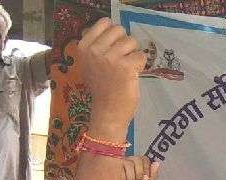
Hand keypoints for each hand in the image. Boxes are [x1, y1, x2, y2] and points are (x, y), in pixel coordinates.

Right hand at [78, 18, 145, 132]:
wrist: (107, 111)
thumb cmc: (101, 88)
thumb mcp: (89, 64)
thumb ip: (95, 46)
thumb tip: (108, 27)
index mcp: (84, 47)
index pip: (104, 23)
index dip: (114, 33)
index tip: (114, 46)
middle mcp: (95, 50)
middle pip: (120, 30)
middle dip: (125, 43)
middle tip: (123, 59)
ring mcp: (110, 58)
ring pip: (132, 42)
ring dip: (133, 54)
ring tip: (127, 68)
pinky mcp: (126, 67)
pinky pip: (141, 56)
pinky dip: (141, 65)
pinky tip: (133, 75)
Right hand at [120, 156, 154, 179]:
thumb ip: (152, 176)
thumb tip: (157, 163)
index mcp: (135, 169)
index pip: (144, 159)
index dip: (147, 168)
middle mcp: (127, 165)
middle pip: (139, 158)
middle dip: (140, 173)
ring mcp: (118, 164)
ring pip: (131, 162)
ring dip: (132, 178)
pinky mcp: (112, 166)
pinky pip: (123, 165)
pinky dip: (125, 177)